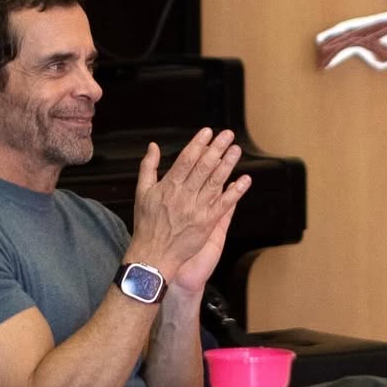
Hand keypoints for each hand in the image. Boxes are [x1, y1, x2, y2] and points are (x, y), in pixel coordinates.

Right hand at [128, 128, 249, 279]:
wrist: (153, 255)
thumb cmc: (146, 224)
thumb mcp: (141, 192)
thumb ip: (148, 167)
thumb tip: (153, 146)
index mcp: (168, 187)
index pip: (186, 160)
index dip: (198, 144)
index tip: (208, 132)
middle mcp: (184, 196)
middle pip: (203, 167)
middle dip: (217, 149)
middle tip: (227, 135)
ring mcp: (197, 209)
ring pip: (215, 182)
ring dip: (227, 165)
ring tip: (236, 150)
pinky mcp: (207, 223)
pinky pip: (224, 204)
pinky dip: (235, 192)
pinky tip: (244, 180)